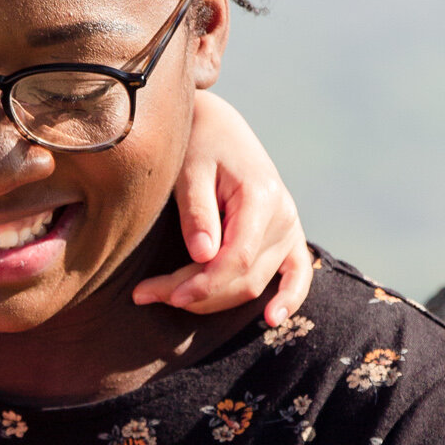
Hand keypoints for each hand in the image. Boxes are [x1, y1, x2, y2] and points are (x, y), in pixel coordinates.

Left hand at [134, 91, 311, 325]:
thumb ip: (197, 212)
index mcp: (261, 196)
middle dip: (196, 294)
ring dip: (214, 299)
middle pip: (244, 277)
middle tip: (146, 294)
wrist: (216, 125)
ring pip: (256, 283)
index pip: (236, 258)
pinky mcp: (288, 235)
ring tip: (167, 296)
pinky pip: (298, 273)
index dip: (201, 284)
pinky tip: (271, 319)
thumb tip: (203, 257)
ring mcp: (290, 227)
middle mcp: (283, 215)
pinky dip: (287, 298)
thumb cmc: (197, 143)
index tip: (164, 294)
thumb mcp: (189, 170)